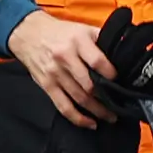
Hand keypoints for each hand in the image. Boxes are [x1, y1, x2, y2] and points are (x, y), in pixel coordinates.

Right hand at [9, 8, 112, 128]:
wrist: (27, 33)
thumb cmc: (60, 32)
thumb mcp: (82, 28)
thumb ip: (101, 40)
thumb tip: (124, 51)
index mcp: (77, 41)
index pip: (97, 62)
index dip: (111, 75)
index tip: (120, 82)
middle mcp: (65, 57)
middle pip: (89, 84)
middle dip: (107, 99)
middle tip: (120, 106)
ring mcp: (55, 73)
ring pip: (79, 98)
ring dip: (97, 111)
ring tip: (110, 117)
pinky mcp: (47, 85)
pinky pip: (64, 106)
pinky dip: (78, 118)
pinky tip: (90, 123)